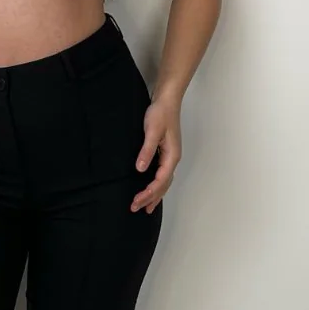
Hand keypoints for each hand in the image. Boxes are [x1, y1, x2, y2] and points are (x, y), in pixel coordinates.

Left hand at [130, 96, 180, 214]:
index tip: (136, 201)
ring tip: (146, 208)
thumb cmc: (161, 113)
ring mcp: (170, 157)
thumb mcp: (151, 131)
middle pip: (163, 185)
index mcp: (172, 156)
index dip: (148, 193)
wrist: (167, 100)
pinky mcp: (165, 153)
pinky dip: (157, 187)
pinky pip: (162, 175)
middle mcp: (173, 159)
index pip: (160, 181)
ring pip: (164, 182)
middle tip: (135, 208)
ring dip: (155, 195)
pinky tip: (151, 191)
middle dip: (150, 198)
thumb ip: (146, 151)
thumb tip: (140, 169)